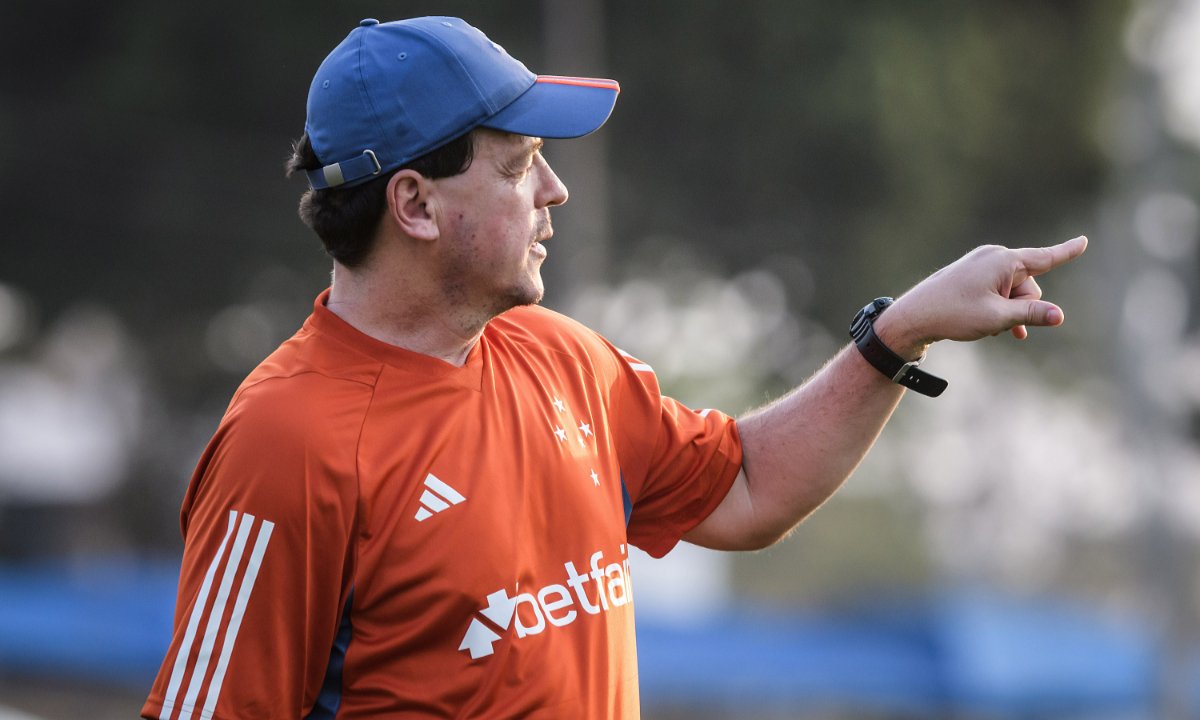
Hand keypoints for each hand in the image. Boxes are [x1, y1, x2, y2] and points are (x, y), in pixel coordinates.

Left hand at [875, 236, 1088, 357]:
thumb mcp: (997, 318)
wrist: (914, 316)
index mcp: (1003, 260)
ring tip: (985, 326)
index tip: (1084, 241)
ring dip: (1008, 311)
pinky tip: (994, 329)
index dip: (1067, 252)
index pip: (1045, 257)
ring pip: (1013, 293)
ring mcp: (982, 265)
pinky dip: (1000, 309)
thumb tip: (1059, 316)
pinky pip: (998, 292)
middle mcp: (994, 257)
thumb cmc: (954, 314)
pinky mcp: (972, 276)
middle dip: (1021, 306)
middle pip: (1029, 286)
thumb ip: (1031, 315)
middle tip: (995, 320)